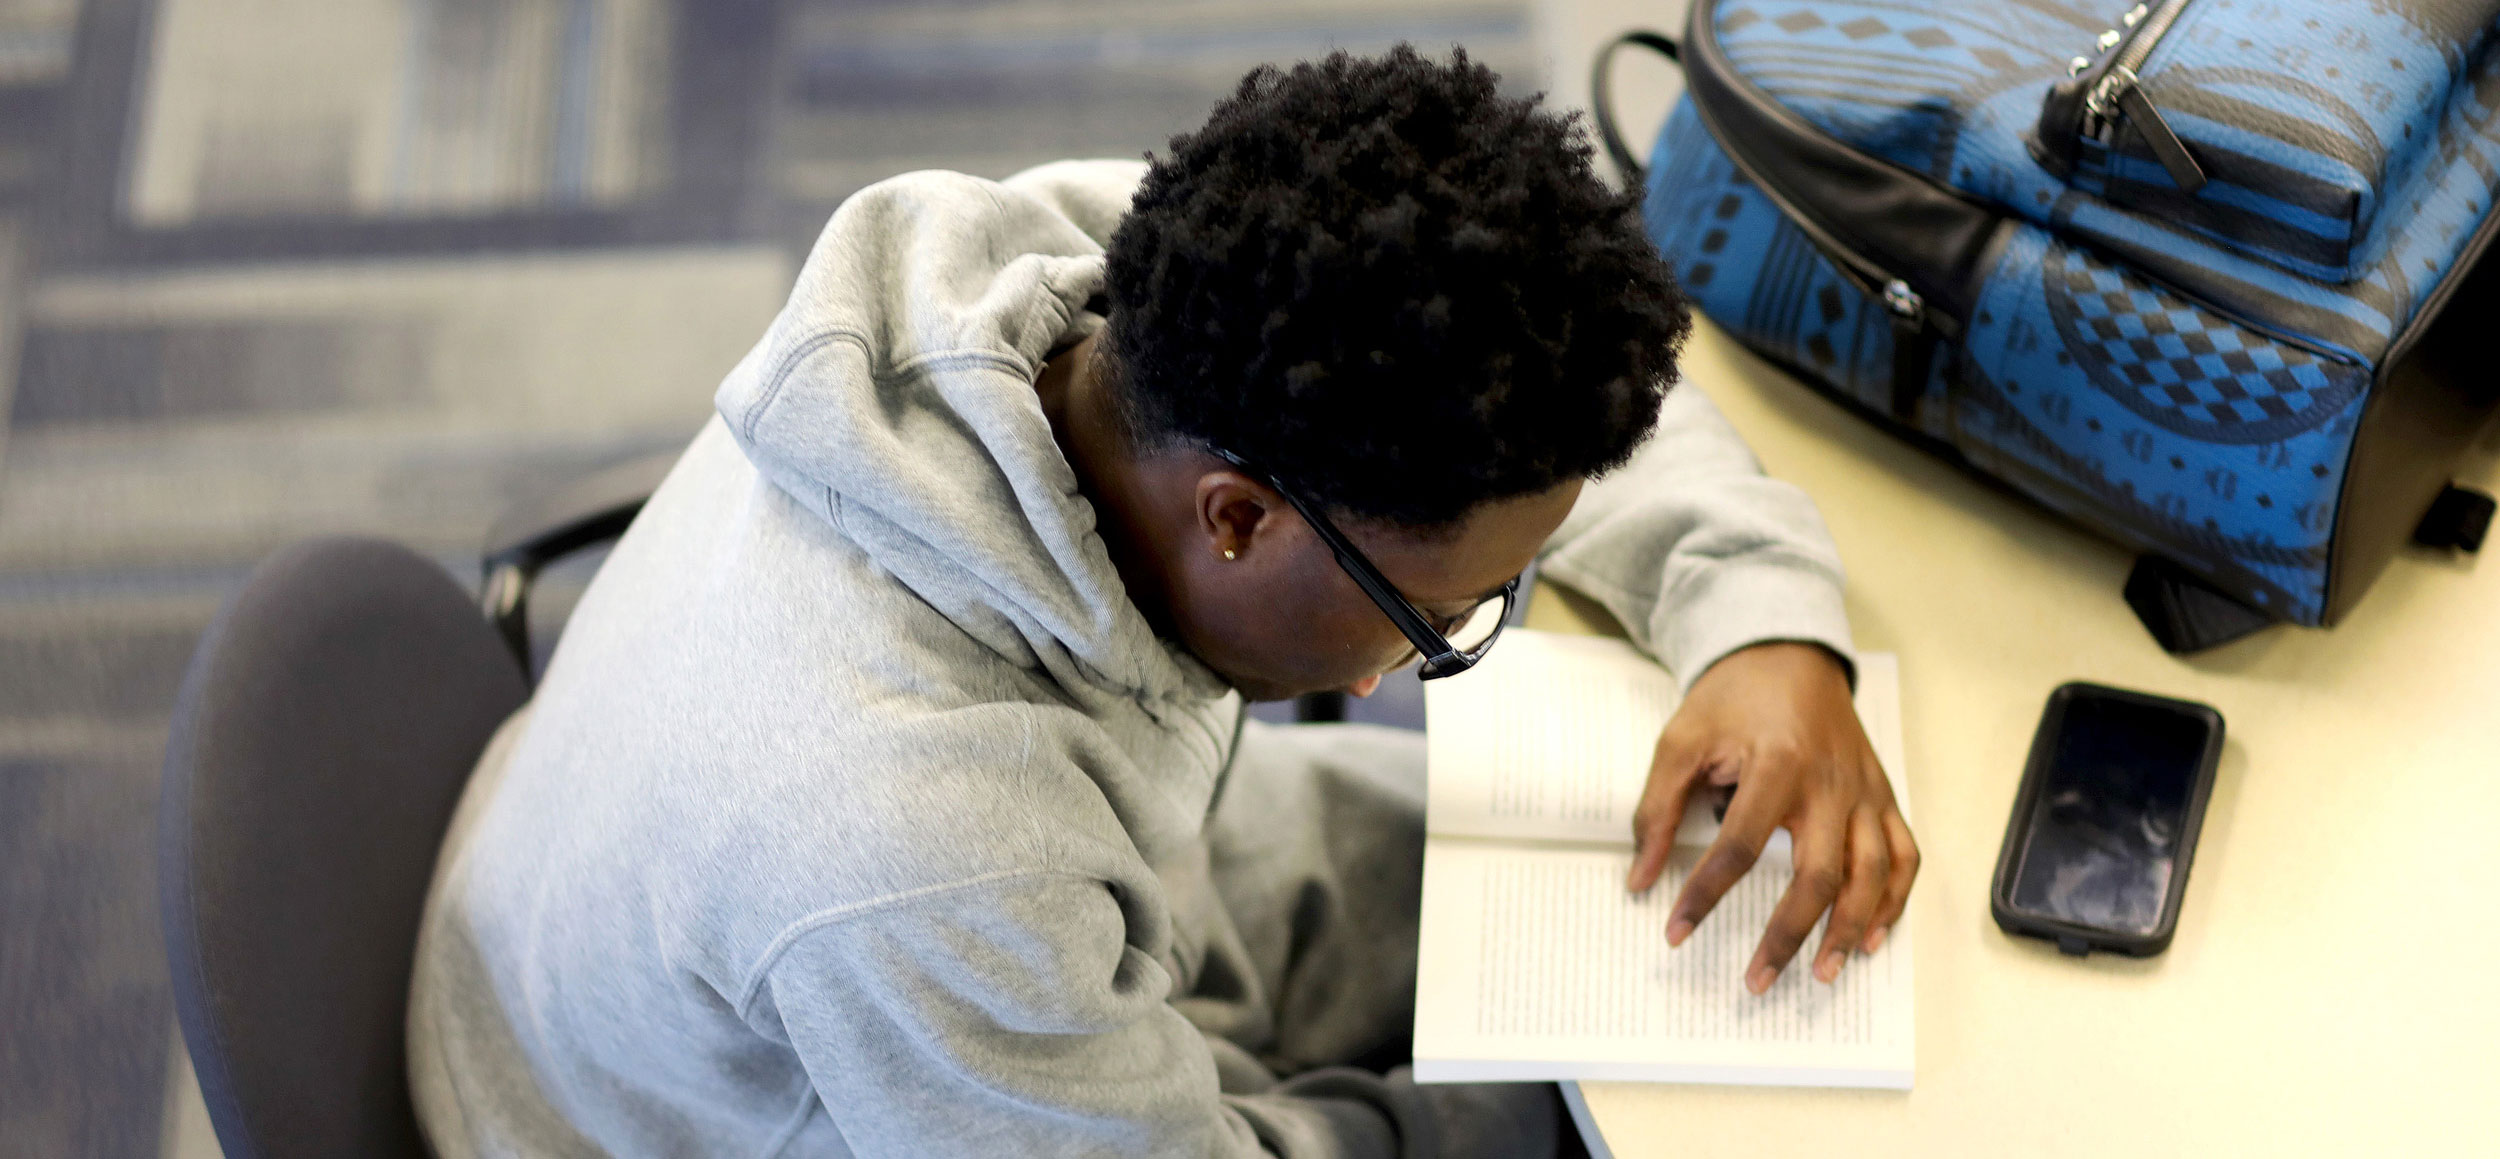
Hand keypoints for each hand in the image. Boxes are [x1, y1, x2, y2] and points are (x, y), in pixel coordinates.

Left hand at [1624, 642, 1917, 992]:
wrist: (1790, 653)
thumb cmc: (1734, 698)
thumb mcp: (1682, 740)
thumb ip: (1657, 808)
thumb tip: (1640, 878)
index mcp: (1778, 764)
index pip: (1739, 847)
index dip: (1704, 895)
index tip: (1675, 932)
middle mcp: (1831, 783)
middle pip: (1819, 875)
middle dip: (1787, 935)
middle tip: (1757, 980)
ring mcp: (1865, 791)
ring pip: (1872, 874)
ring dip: (1850, 931)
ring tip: (1822, 974)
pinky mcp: (1884, 796)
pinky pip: (1904, 856)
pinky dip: (1894, 901)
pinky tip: (1873, 936)